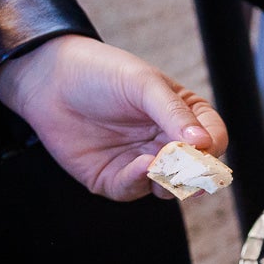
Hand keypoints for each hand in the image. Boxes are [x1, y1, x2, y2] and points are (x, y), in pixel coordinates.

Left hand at [0, 34, 227, 200]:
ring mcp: (142, 164)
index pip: (214, 138)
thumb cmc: (99, 73)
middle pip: (197, 170)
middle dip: (194, 170)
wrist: (48, 81)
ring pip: (170, 188)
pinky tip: (140, 164)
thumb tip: (205, 144)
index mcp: (182, 115)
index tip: (204, 145)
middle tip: (186, 162)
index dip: (214, 146)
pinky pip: (135, 190)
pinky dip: (140, 181)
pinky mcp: (115, 180)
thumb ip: (175, 112)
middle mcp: (165, 143)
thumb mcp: (143, 83)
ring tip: (159, 161)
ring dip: (169, 180)